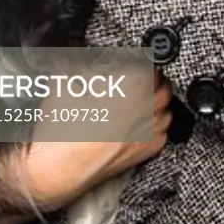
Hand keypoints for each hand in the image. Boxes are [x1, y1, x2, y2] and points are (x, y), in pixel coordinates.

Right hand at [0, 71, 172, 223]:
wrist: (56, 171)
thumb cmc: (59, 129)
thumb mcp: (62, 83)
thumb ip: (73, 61)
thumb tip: (75, 52)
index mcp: (127, 91)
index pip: (151, 69)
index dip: (146, 61)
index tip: (139, 59)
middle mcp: (142, 112)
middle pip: (164, 90)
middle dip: (156, 80)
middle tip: (145, 75)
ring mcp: (144, 135)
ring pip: (167, 113)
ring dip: (160, 102)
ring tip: (148, 97)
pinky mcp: (141, 155)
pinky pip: (163, 136)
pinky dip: (159, 127)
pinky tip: (147, 123)